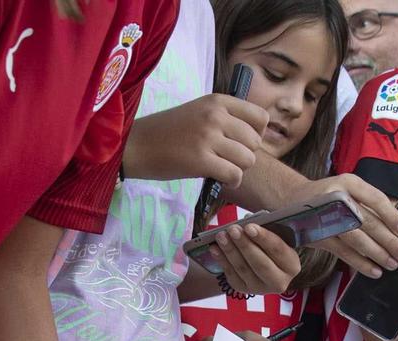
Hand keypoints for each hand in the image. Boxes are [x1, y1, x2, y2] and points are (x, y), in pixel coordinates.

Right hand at [123, 95, 263, 186]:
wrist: (137, 144)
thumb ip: (224, 118)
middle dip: (245, 155)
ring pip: (247, 159)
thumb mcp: (199, 112)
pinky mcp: (201, 160)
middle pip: (255, 142)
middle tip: (227, 160)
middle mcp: (216, 116)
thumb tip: (253, 137)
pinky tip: (218, 179)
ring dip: (238, 169)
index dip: (257, 135)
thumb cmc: (167, 132)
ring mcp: (208, 137)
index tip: (241, 143)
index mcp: (218, 101)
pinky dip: (231, 181)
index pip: (260, 117)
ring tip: (222, 168)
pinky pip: (234, 175)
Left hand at [208, 223, 301, 294]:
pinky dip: (222, 260)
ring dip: (230, 251)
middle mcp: (279, 281)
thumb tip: (247, 221)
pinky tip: (215, 248)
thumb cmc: (270, 245)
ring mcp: (261, 288)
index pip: (278, 250)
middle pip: (260, 263)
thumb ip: (267, 229)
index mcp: (292, 265)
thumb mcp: (276, 236)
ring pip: (243, 269)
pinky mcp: (244, 290)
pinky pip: (231, 275)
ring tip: (221, 235)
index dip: (263, 237)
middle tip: (233, 229)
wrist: (265, 265)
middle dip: (244, 245)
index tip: (249, 226)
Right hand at [302, 174, 397, 277]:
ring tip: (392, 263)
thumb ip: (371, 202)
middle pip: (367, 222)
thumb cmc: (328, 196)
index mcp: (349, 183)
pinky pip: (344, 252)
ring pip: (356, 239)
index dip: (391, 216)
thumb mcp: (349, 189)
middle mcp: (336, 198)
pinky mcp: (318, 236)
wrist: (292, 200)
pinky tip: (374, 270)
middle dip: (388, 240)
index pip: (375, 199)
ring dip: (376, 253)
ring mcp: (325, 218)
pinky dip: (360, 263)